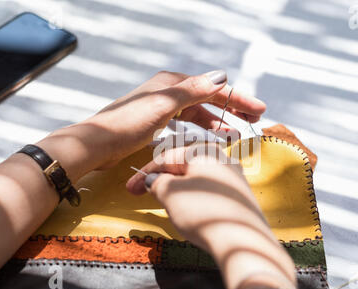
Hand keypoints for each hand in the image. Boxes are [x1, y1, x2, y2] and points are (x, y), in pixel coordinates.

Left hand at [39, 70, 265, 180]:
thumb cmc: (129, 124)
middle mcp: (169, 91)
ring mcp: (162, 106)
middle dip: (232, 108)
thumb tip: (222, 75)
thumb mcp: (164, 105)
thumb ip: (194, 91)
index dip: (238, 99)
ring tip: (234, 134)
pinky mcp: (156, 122)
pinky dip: (200, 128)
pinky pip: (186, 123)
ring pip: (198, 112)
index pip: (214, 88)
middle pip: (208, 98)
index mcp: (173, 83)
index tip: (260, 111)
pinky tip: (207, 136)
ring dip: (217, 121)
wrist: (98, 144)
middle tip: (253, 120)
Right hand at [126, 143, 298, 288]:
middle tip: (144, 192)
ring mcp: (233, 177)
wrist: (240, 240)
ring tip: (164, 201)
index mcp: (204, 151)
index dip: (145, 173)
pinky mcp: (239, 196)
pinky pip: (210, 190)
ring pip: (197, 178)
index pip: (167, 157)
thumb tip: (155, 181)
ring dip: (177, 187)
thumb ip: (158, 183)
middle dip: (162, 179)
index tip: (130, 188)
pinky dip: (193, 195)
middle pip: (184, 166)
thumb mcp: (171, 194)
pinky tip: (187, 208)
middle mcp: (222, 159)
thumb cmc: (202, 212)